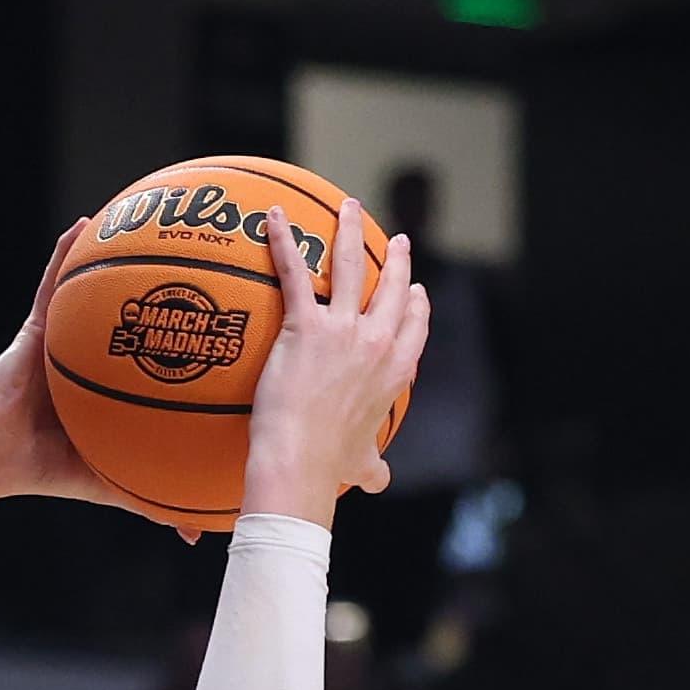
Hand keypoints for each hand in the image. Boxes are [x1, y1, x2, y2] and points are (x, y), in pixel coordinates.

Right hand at [0, 220, 200, 535]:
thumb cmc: (42, 471)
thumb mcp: (112, 482)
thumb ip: (154, 503)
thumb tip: (199, 536)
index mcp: (116, 388)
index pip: (163, 358)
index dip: (197, 337)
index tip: (237, 319)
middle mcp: (98, 356)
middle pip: (141, 312)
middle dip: (172, 283)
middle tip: (214, 252)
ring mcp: (67, 338)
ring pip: (99, 289)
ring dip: (120, 252)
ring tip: (152, 216)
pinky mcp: (37, 327)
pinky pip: (52, 282)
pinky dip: (64, 252)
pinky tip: (84, 224)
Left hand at [241, 196, 428, 526]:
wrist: (301, 462)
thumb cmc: (329, 468)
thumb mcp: (362, 465)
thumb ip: (373, 467)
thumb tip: (380, 481)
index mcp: (396, 371)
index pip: (414, 327)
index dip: (415, 304)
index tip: (414, 290)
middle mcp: (378, 343)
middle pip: (392, 288)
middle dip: (396, 260)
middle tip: (397, 240)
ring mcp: (344, 330)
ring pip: (353, 266)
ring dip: (350, 231)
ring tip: (349, 207)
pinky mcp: (306, 326)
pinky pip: (295, 274)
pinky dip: (283, 242)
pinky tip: (273, 218)